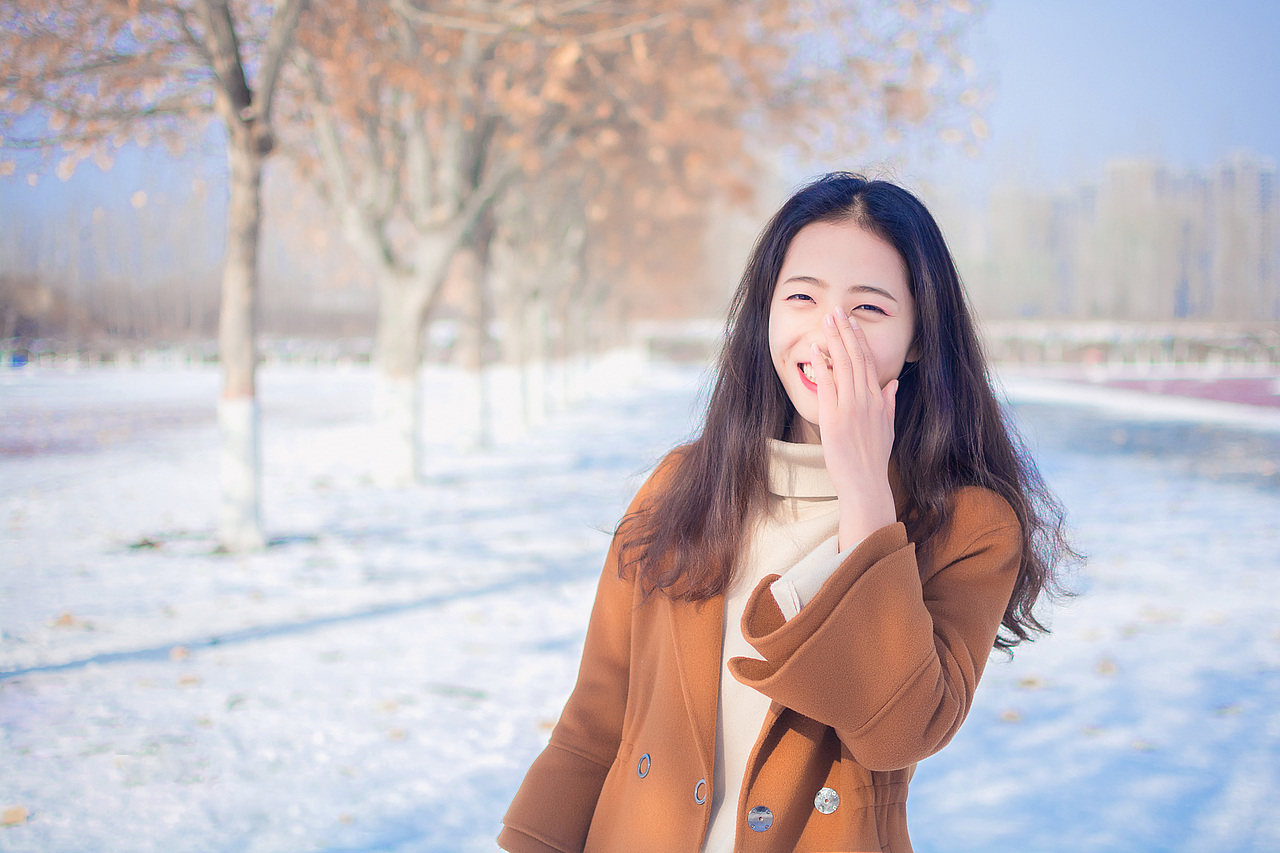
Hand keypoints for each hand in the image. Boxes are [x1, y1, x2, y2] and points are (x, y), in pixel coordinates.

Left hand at [812, 308, 898, 550]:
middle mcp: (866, 400)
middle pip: (856, 357)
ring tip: (827, 321)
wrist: (865, 483)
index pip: (869, 361)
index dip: (859, 339)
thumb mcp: (888, 428)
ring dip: (834, 340)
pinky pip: (827, 385)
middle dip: (845, 331)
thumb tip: (892, 383)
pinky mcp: (834, 418)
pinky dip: (822, 366)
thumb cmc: (873, 459)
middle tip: (836, 310)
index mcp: (878, 400)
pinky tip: (816, 349)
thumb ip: (889, 403)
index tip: (851, 321)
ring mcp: (851, 408)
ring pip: (843, 365)